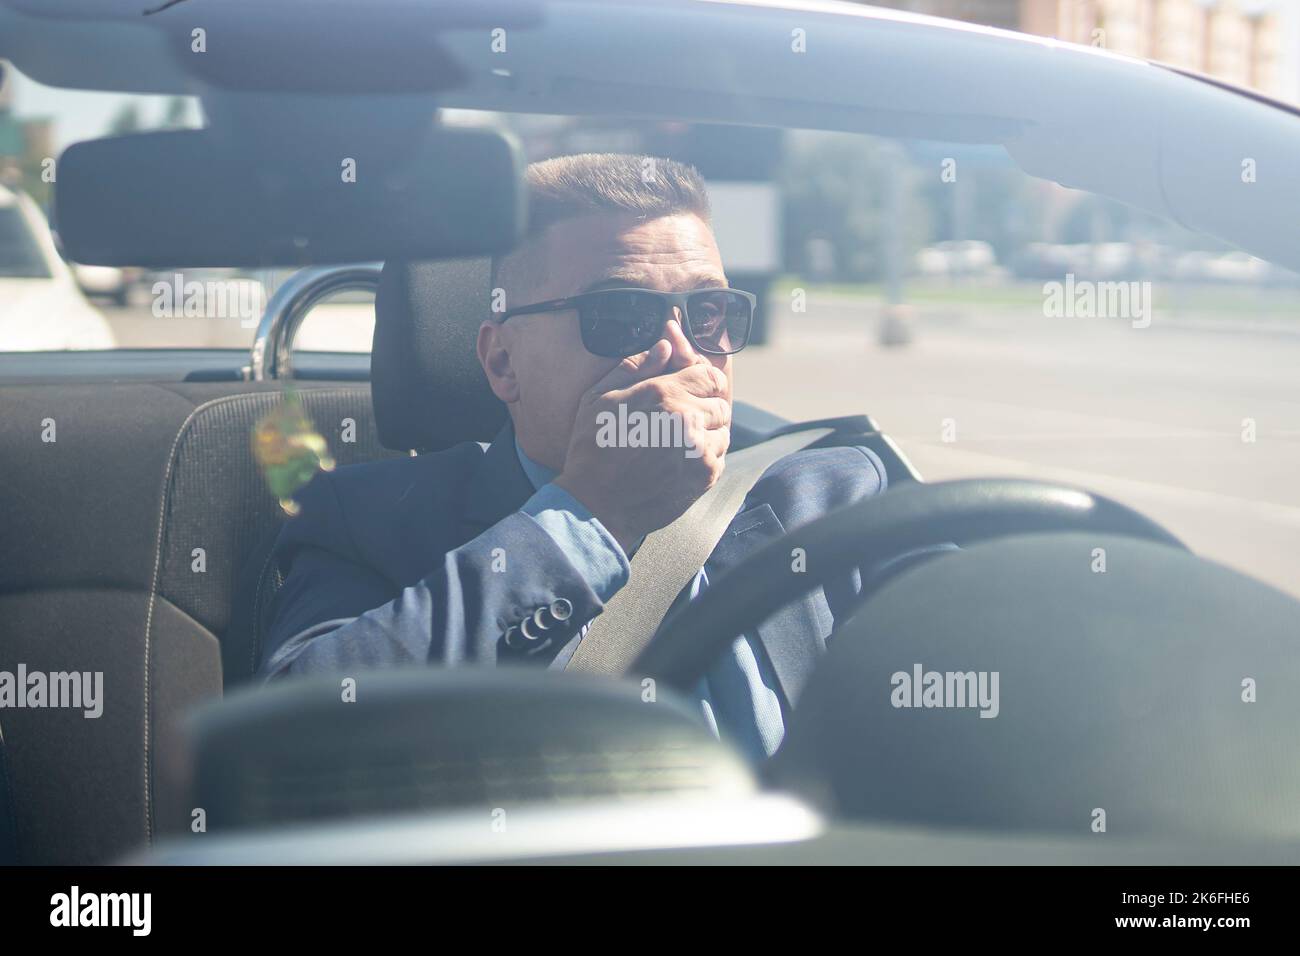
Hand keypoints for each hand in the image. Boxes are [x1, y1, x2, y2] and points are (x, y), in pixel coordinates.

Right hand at [554, 327, 730, 552]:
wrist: (595, 503)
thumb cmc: (591, 447)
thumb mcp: (599, 397)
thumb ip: (635, 367)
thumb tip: (665, 345)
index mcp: (664, 393)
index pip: (710, 375)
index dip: (702, 381)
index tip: (689, 391)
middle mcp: (687, 418)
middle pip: (720, 403)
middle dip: (704, 408)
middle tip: (679, 421)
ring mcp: (699, 449)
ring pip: (723, 431)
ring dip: (708, 434)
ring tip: (679, 443)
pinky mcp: (704, 476)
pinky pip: (720, 457)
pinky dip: (707, 457)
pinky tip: (680, 462)